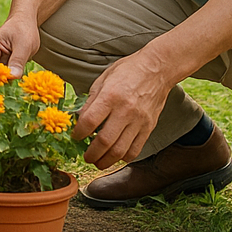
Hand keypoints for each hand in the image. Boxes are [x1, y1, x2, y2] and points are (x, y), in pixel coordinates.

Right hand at [0, 14, 39, 76]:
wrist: (26, 21)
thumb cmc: (24, 29)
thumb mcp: (23, 45)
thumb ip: (17, 61)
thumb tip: (12, 77)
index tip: (9, 81)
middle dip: (3, 81)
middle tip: (17, 82)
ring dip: (9, 79)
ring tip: (19, 77)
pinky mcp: (4, 63)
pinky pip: (6, 74)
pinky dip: (12, 76)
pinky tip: (20, 74)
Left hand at [73, 52, 172, 168]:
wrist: (156, 70)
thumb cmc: (127, 71)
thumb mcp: (103, 79)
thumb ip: (91, 100)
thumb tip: (79, 119)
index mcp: (110, 96)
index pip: (90, 121)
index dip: (79, 132)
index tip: (75, 136)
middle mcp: (125, 110)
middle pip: (105, 141)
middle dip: (92, 154)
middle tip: (86, 157)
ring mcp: (138, 121)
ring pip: (120, 150)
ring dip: (106, 160)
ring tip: (98, 162)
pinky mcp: (149, 127)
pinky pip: (135, 149)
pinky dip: (124, 158)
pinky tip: (116, 156)